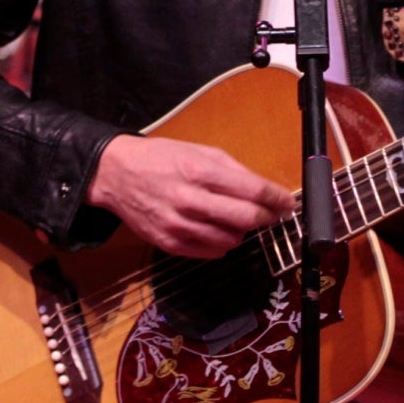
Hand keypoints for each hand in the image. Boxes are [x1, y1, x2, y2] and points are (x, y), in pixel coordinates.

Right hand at [89, 134, 297, 258]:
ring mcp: (180, 226)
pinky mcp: (170, 244)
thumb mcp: (199, 150)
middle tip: (274, 215)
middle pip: (247, 218)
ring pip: (232, 239)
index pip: (253, 190)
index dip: (277, 198)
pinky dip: (222, 242)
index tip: (287, 202)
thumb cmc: (161, 159)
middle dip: (267, 218)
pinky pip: (212, 252)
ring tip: (238, 219)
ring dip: (243, 231)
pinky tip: (218, 229)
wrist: (116, 175)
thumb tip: (264, 190)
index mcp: (200, 171)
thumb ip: (233, 170)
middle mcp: (191, 200)